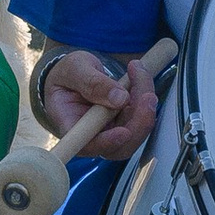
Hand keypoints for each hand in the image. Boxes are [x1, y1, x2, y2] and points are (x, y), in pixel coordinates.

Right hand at [40, 48, 157, 162]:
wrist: (75, 72)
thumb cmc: (67, 74)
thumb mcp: (74, 68)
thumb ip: (92, 82)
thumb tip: (118, 98)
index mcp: (69, 126)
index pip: (86, 145)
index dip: (107, 143)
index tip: (123, 132)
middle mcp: (91, 136)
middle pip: (119, 146)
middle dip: (139, 123)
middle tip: (147, 95)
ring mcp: (110, 132)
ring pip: (135, 132)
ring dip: (144, 105)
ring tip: (139, 72)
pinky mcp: (124, 124)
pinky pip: (141, 118)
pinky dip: (145, 97)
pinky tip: (139, 76)